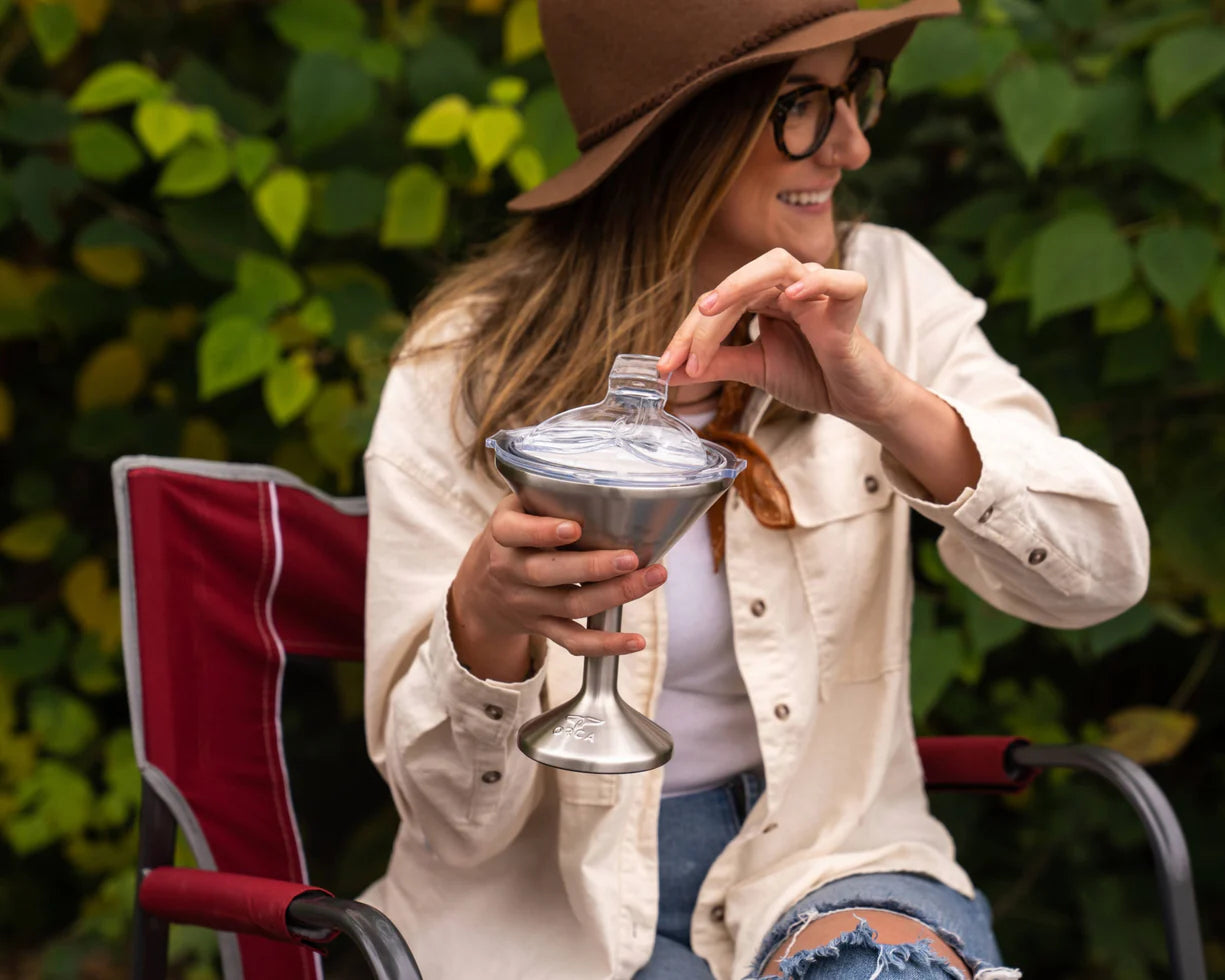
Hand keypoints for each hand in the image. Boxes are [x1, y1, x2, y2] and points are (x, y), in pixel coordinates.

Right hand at [449, 496, 666, 675]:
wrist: (479, 590)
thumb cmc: (514, 536)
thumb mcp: (515, 508)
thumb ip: (547, 497)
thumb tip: (610, 483)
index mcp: (503, 534)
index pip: (514, 532)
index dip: (542, 532)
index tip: (574, 528)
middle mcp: (511, 570)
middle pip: (549, 573)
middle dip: (594, 567)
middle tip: (631, 557)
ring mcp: (527, 603)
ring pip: (570, 604)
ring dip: (615, 594)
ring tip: (653, 576)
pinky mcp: (542, 626)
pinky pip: (573, 641)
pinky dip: (606, 644)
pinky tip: (636, 640)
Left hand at [658, 248, 905, 425]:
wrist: (855, 401)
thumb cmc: (812, 376)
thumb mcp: (754, 369)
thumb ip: (716, 364)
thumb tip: (669, 371)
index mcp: (766, 298)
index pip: (720, 302)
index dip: (689, 333)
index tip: (667, 366)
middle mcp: (789, 287)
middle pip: (740, 281)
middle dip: (704, 318)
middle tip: (683, 355)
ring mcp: (819, 292)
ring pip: (779, 264)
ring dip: (740, 283)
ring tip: (712, 309)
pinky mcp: (849, 307)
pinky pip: (841, 281)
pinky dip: (817, 282)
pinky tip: (791, 297)